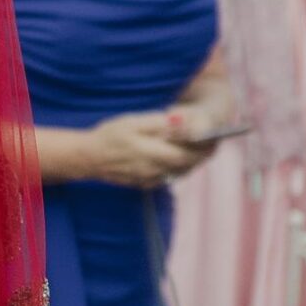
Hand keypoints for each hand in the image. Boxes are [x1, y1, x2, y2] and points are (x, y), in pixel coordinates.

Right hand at [84, 112, 209, 187]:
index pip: (188, 154)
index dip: (204, 148)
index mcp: (153, 153)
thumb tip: (182, 121)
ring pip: (179, 172)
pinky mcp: (145, 184)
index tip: (215, 139)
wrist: (89, 157)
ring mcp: (150, 179)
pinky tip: (177, 157)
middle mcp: (155, 170)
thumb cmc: (111, 134)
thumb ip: (159, 123)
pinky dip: (177, 167)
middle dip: (201, 155)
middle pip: (187, 165)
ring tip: (199, 148)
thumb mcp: (133, 122)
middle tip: (212, 143)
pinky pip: (168, 177)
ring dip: (192, 162)